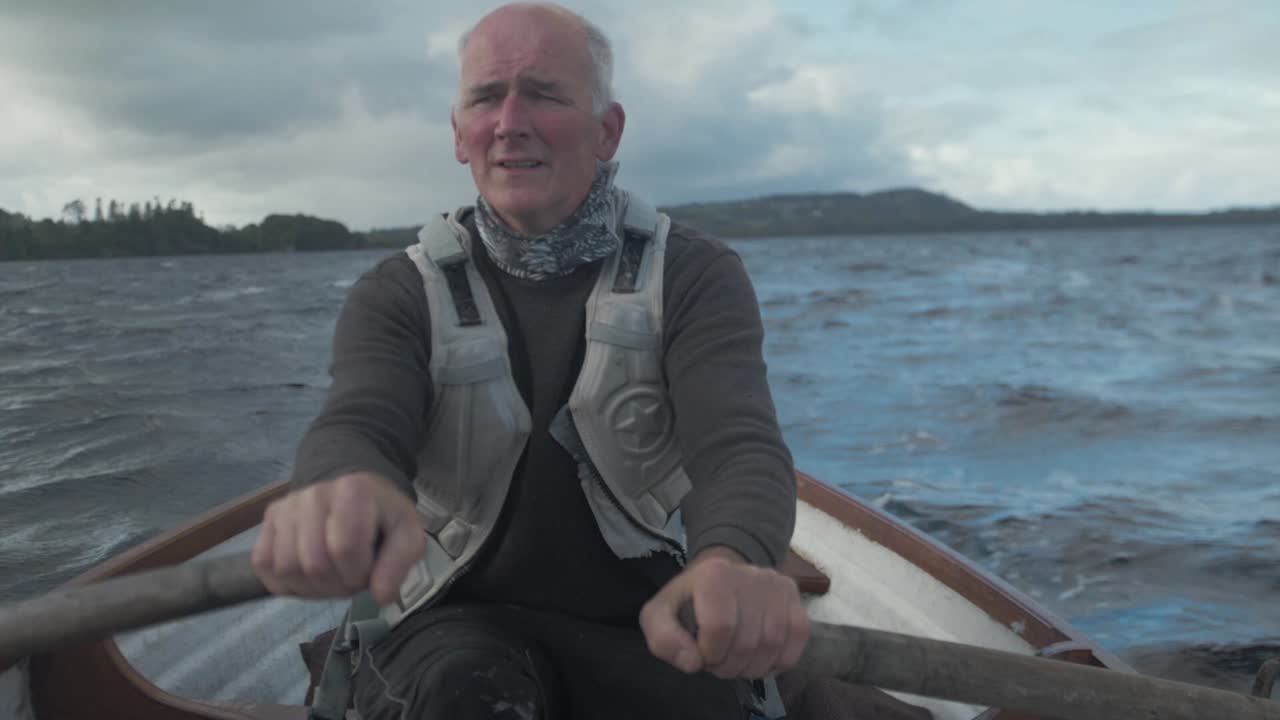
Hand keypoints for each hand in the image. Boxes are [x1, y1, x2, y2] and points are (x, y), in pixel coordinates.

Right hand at [250, 471, 425, 604]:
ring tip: (332, 575)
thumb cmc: (382, 517)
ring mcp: (286, 507)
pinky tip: (309, 574)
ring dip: (312, 587)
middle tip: (351, 576)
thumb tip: (381, 596)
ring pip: (286, 568)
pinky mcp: (268, 521)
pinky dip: (287, 582)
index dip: (359, 573)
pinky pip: (265, 566)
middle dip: (337, 584)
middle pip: (313, 564)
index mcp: (352, 491)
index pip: (345, 549)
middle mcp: (313, 494)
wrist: (354, 494)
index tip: (369, 570)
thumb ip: (400, 564)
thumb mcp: (407, 534)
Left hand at [640, 546, 809, 678]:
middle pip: (747, 642)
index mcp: (715, 574)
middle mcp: (751, 574)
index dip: (709, 653)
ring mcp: (777, 585)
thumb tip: (692, 661)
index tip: (701, 653)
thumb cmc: (689, 600)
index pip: (719, 627)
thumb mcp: (660, 615)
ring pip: (772, 645)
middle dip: (729, 665)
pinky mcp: (795, 596)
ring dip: (752, 667)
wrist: (720, 577)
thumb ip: (664, 639)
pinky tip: (759, 659)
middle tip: (719, 661)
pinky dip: (777, 662)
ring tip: (736, 661)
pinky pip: (796, 642)